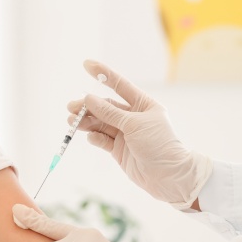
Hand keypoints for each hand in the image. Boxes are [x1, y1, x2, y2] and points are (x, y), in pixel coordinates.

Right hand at [70, 60, 210, 209]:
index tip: (86, 64)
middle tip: (71, 108)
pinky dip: (94, 137)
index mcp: (143, 104)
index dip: (103, 74)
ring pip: (101, 123)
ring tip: (72, 122)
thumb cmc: (159, 145)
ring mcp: (125, 134)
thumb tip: (89, 98)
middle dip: (88, 106)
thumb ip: (110, 113)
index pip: (120, 85)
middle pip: (105, 107)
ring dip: (86, 122)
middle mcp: (133, 117)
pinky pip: (102, 139)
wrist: (169, 176)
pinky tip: (90, 136)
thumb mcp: (134, 124)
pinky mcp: (119, 150)